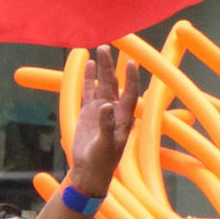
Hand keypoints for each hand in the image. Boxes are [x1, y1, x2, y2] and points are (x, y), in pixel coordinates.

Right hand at [68, 56, 148, 191]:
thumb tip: (106, 105)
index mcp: (124, 118)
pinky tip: (88, 65)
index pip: (130, 93)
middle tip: (107, 47)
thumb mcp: (106, 144)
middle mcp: (114, 110)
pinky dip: (88, 78)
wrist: (90, 171)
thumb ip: (106, 125)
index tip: (132, 63)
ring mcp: (100, 110)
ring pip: (101, 84)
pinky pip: (88, 91)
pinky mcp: (87, 113)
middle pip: (113, 83)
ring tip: (99, 50)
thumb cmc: (103, 161)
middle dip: (111, 66)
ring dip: (100, 69)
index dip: (131, 79)